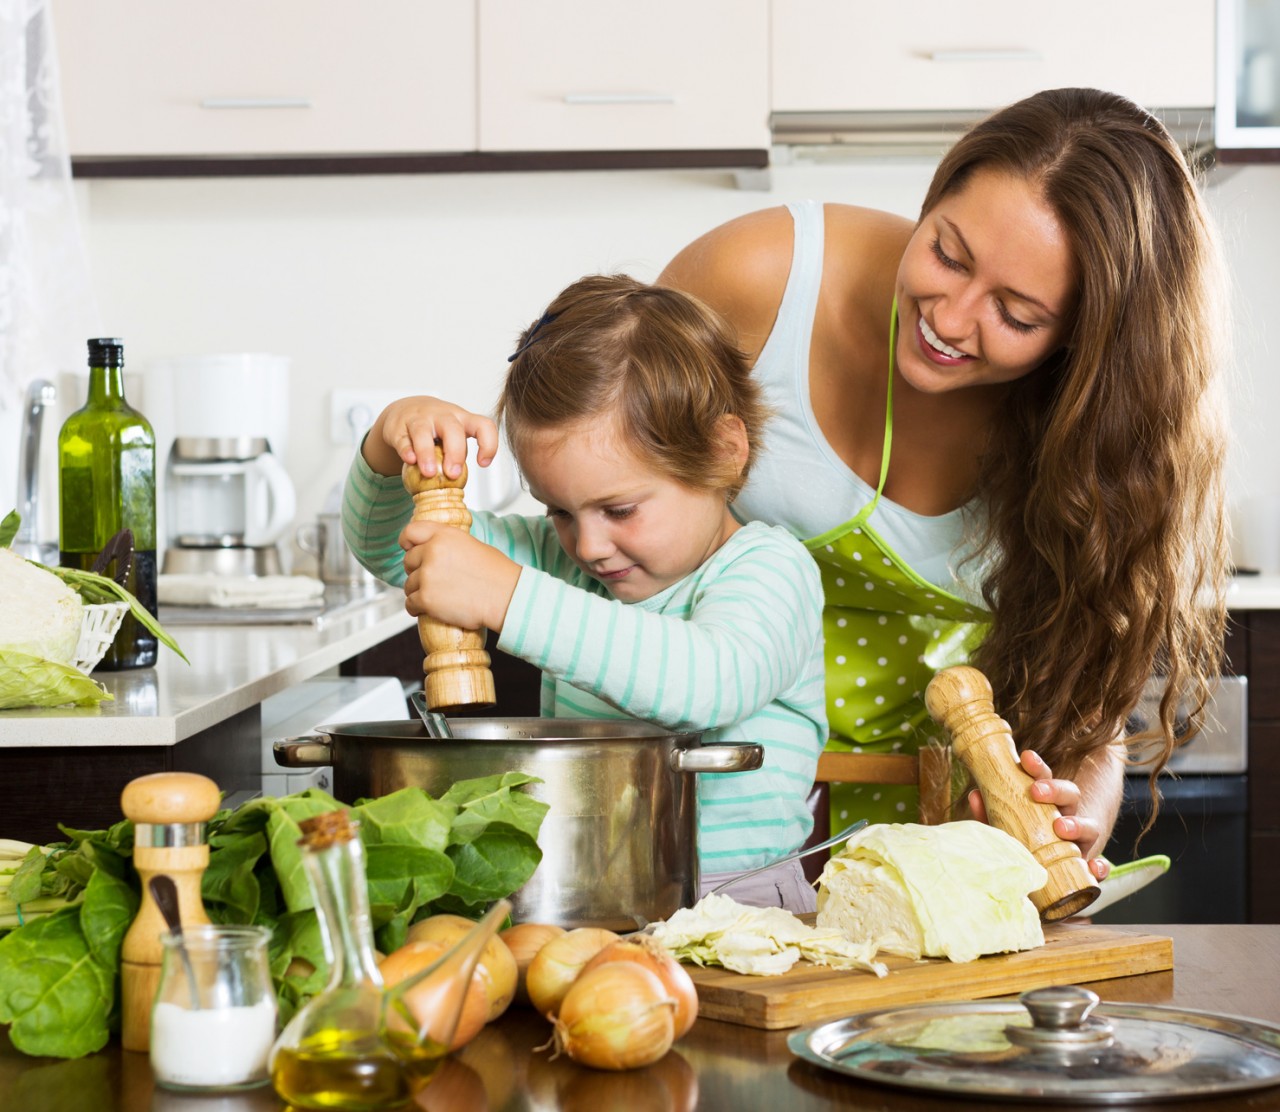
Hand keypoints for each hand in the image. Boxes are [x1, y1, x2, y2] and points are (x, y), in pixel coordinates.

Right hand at [363, 395, 499, 479]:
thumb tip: (458, 490)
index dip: (488, 444)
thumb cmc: (435, 429)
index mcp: (462, 419)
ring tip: (429, 473)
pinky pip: (402, 438)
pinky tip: (410, 461)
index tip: (483, 463)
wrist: (405, 410)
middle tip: (452, 474)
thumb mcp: (452, 437)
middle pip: (453, 429)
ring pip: (423, 431)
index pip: (483, 425)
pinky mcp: (398, 427)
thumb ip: (457, 456)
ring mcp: (419, 419)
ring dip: (427, 454)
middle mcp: (443, 416)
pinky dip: (406, 450)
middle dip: (455, 453)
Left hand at [400, 519, 519, 633]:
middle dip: (418, 571)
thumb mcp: (471, 545)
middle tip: (435, 581)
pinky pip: (410, 604)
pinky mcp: (426, 598)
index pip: (410, 532)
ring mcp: (427, 576)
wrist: (506, 597)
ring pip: (409, 585)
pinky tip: (433, 609)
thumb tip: (433, 550)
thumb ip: (447, 544)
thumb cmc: (496, 574)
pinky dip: (418, 608)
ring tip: (440, 596)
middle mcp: (432, 552)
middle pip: (408, 562)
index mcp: (443, 535)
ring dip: (419, 592)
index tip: (409, 550)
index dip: (407, 543)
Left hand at [967, 749, 1111, 881]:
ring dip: (1077, 825)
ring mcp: (1081, 841)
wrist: (1051, 867)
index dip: (1037, 767)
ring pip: (1089, 827)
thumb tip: (975, 797)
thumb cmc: (1024, 838)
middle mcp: (1068, 816)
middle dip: (1055, 790)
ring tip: (1061, 827)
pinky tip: (1094, 868)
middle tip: (1036, 790)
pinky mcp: (1088, 865)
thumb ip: (992, 811)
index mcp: (1048, 802)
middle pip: (1070, 795)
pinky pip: (1100, 867)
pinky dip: (1100, 868)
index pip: (1046, 778)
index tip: (1026, 757)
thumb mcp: (1007, 822)